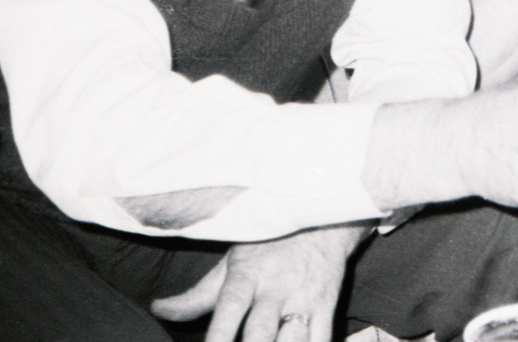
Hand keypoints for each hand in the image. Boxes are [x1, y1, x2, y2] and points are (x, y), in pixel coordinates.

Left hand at [150, 223, 364, 341]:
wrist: (326, 219)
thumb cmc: (271, 242)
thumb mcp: (233, 261)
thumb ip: (198, 294)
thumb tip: (158, 309)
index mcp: (249, 275)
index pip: (229, 308)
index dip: (218, 337)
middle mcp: (277, 289)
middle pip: (260, 334)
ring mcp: (305, 299)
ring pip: (294, 341)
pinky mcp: (328, 306)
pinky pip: (323, 339)